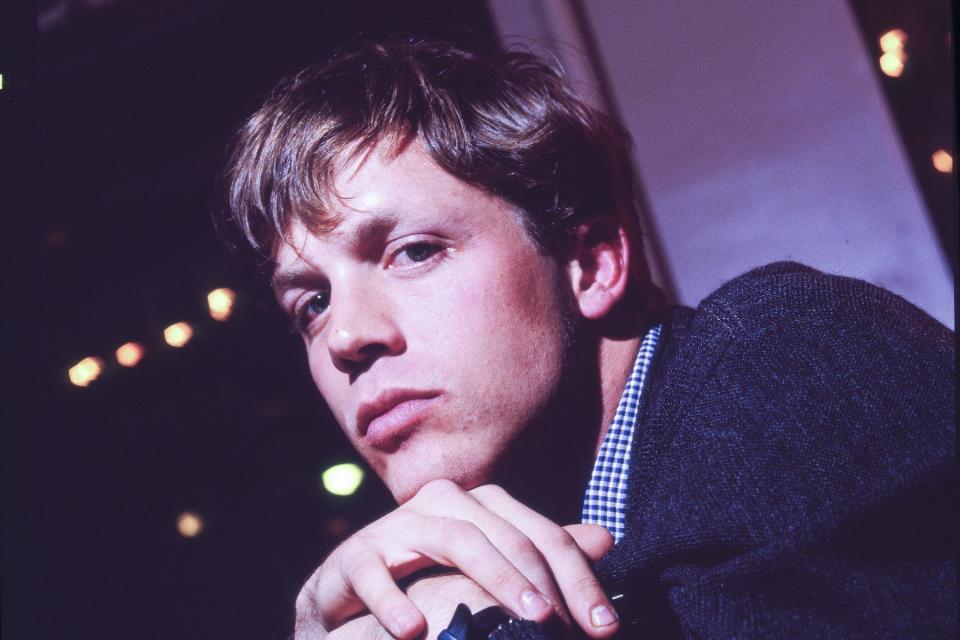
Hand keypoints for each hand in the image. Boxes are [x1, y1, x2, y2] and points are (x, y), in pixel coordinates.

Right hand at [294, 480, 617, 638]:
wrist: (348, 596)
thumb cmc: (427, 583)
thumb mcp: (489, 572)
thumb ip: (541, 555)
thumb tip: (607, 538)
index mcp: (481, 507)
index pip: (541, 534)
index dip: (578, 577)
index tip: (605, 627)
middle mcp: (445, 504)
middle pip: (506, 533)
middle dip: (544, 581)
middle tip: (569, 627)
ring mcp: (398, 525)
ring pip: (457, 539)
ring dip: (496, 579)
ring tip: (529, 620)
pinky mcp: (355, 554)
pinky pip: (376, 571)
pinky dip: (396, 601)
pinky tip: (415, 631)